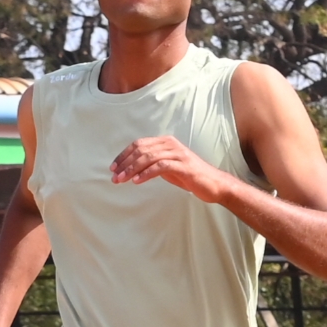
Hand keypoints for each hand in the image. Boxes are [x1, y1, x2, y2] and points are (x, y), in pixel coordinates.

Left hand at [110, 134, 231, 202]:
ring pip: (148, 158)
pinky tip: (137, 181)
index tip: (113, 167)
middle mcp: (171, 144)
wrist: (214, 184)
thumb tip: (131, 168)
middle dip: (124, 164)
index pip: (139, 144)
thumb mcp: (168, 167)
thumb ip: (152, 163)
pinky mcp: (183, 165)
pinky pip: (160, 167)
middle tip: (114, 177)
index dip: (123, 155)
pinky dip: (146, 174)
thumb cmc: (190, 176)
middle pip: (141, 150)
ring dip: (132, 170)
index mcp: (166, 142)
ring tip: (122, 180)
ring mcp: (178, 154)